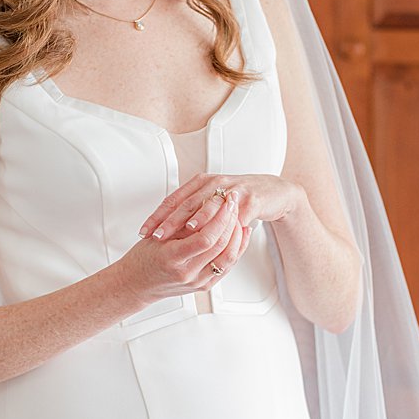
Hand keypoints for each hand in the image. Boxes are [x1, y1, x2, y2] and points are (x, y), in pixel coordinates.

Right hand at [117, 189, 250, 302]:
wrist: (137, 284)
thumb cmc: (144, 259)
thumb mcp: (159, 236)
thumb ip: (184, 224)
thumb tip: (208, 206)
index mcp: (173, 259)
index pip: (206, 238)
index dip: (219, 218)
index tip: (225, 202)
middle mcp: (188, 274)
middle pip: (221, 246)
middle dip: (231, 221)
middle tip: (233, 204)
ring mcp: (198, 282)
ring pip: (229, 258)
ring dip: (237, 234)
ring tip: (238, 217)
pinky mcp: (204, 285)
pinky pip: (227, 267)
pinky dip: (237, 249)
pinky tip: (241, 235)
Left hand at [138, 173, 306, 242]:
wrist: (273, 192)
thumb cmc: (240, 199)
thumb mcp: (212, 201)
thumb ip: (192, 210)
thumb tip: (165, 227)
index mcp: (202, 183)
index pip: (174, 199)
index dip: (157, 216)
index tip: (144, 232)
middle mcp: (215, 183)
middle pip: (188, 202)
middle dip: (170, 221)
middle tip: (157, 236)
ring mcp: (233, 190)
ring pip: (209, 205)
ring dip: (196, 219)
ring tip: (184, 231)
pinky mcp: (250, 199)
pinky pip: (235, 213)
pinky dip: (225, 223)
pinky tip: (218, 232)